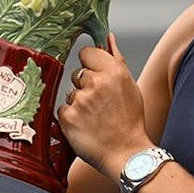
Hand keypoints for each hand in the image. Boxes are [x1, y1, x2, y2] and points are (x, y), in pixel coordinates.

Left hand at [58, 33, 150, 181]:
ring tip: (94, 118)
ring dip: (78, 103)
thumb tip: (108, 38)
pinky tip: (86, 127)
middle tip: (99, 104)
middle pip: (77, 73)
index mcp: (113, 72)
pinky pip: (63, 109)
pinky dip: (71, 118)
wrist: (126, 154)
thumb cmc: (130, 121)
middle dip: (85, 86)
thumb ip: (116, 59)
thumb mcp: (130, 87)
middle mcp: (96, 83)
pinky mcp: (67, 117)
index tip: (96, 76)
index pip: (87, 52)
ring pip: (70, 93)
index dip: (91, 65)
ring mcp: (80, 100)